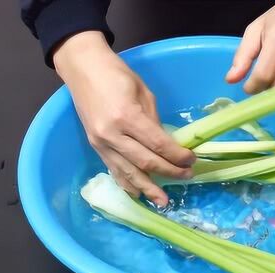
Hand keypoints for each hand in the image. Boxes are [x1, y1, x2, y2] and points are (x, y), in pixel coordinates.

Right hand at [53, 31, 195, 206]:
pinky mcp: (95, 147)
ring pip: (128, 173)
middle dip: (169, 172)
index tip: (191, 160)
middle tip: (187, 176)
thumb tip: (167, 144)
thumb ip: (154, 121)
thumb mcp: (144, 93)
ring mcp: (101, 143)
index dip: (177, 156)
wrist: (83, 68)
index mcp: (127, 116)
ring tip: (163, 202)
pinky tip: (138, 194)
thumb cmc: (117, 74)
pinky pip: (113, 170)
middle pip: (145, 162)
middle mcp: (112, 134)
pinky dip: (126, 184)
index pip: (158, 144)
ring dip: (148, 188)